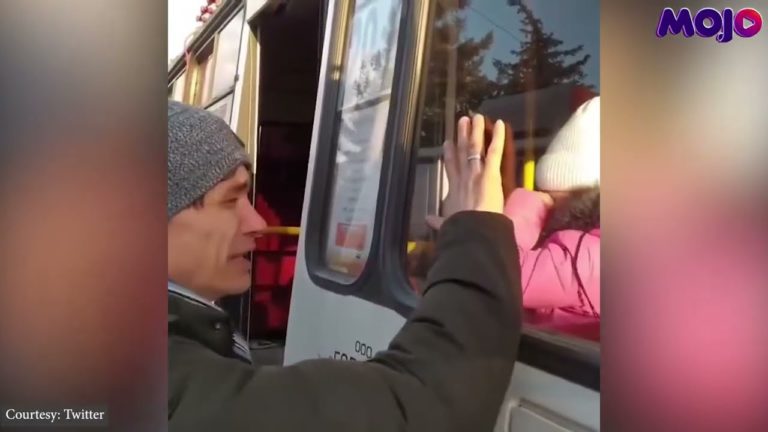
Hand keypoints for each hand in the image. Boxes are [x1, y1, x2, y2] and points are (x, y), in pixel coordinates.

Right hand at [426, 114, 505, 229]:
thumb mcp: (448, 224)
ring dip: (476, 131)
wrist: (473, 228)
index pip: (451, 167)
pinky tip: (501, 124)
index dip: (449, 154)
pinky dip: (498, 137)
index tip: (447, 143)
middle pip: (462, 152)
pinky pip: (494, 152)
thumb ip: (439, 221)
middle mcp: (464, 176)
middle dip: (462, 135)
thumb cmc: (462, 228)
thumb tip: (427, 220)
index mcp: (454, 188)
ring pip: (475, 147)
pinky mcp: (490, 172)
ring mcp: (476, 172)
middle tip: (463, 121)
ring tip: (477, 117)